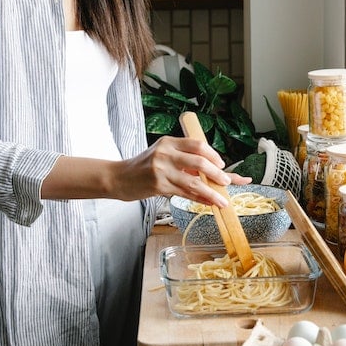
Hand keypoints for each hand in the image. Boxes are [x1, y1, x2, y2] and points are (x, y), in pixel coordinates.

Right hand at [114, 136, 251, 206]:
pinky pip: (185, 193)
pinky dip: (199, 199)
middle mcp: (166, 152)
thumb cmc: (143, 168)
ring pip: (194, 182)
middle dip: (217, 173)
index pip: (198, 144)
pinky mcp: (159, 185)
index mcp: (169, 142)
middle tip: (227, 181)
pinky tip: (208, 203)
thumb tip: (212, 172)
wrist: (119, 178)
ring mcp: (162, 169)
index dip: (213, 155)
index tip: (222, 164)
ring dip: (212, 192)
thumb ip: (184, 160)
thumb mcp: (162, 156)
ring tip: (223, 200)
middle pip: (200, 161)